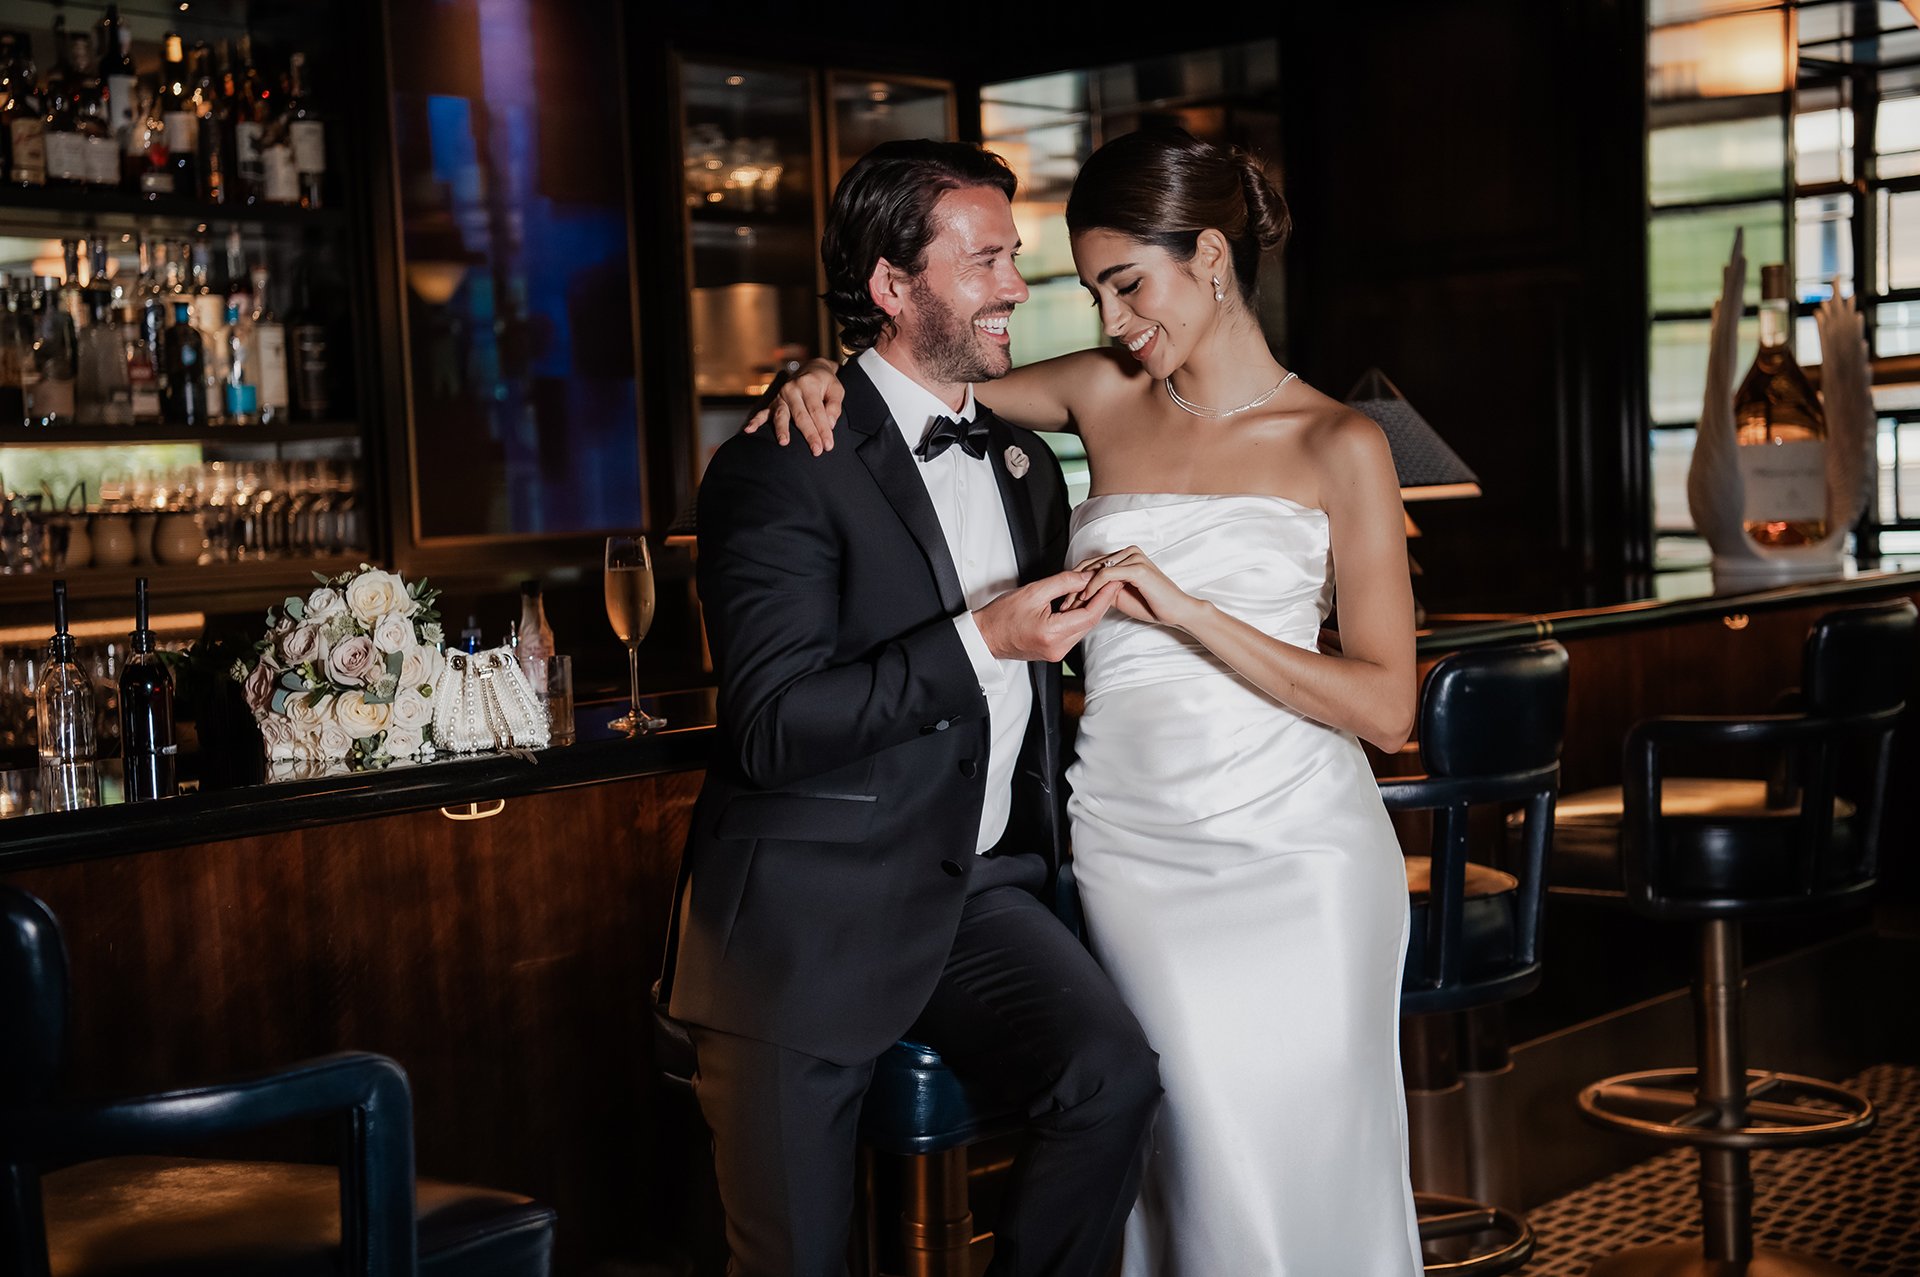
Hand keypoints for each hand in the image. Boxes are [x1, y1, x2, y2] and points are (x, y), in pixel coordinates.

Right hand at [742, 358, 843, 455]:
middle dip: (809, 434)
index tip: (828, 445)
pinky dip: (755, 422)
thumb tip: (829, 424)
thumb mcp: (836, 389)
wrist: (811, 369)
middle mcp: (792, 388)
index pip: (817, 411)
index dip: (823, 429)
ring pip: (782, 415)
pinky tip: (748, 430)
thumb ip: (834, 406)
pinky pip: (763, 413)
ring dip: (782, 430)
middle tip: (816, 451)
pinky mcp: (773, 402)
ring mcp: (781, 396)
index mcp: (809, 384)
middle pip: (800, 416)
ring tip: (784, 442)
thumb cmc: (826, 383)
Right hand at [973, 570, 1122, 662]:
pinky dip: (1079, 618)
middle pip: (1090, 622)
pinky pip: (1074, 633)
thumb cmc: (1002, 616)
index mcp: (1052, 633)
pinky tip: (1080, 604)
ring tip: (1097, 589)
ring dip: (1091, 609)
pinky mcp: (1054, 653)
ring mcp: (1056, 653)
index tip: (1113, 580)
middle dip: (1102, 600)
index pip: (1090, 614)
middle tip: (1111, 581)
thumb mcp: (1034, 591)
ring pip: (1083, 628)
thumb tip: (1087, 577)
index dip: (1105, 596)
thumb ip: (1064, 583)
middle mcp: (1057, 648)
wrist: (985, 636)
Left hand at [1068, 546, 1205, 630]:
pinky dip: (1093, 587)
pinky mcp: (1137, 568)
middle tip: (1063, 603)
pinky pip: (1106, 574)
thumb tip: (1081, 591)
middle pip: (1090, 565)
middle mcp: (1128, 552)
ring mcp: (1133, 557)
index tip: (1065, 600)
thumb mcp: (1119, 595)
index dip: (1075, 581)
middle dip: (1073, 585)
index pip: (1091, 564)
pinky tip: (1085, 599)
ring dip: (1080, 587)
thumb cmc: (1151, 604)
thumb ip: (1103, 588)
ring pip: (1096, 569)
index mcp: (1124, 556)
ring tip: (1070, 604)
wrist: (1175, 611)